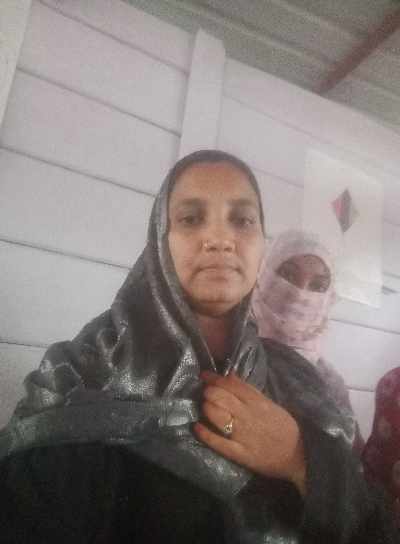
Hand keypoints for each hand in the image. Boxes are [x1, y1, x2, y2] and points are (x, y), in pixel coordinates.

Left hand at [194, 371, 305, 495]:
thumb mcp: (270, 403)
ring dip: (207, 408)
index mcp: (258, 402)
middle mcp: (248, 415)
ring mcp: (243, 434)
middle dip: (208, 392)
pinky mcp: (240, 453)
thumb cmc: (284, 427)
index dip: (215, 378)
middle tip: (206, 393)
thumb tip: (230, 376)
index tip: (204, 375)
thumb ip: (249, 390)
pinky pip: (218, 442)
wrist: (299, 454)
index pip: (231, 385)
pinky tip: (197, 427)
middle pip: (221, 397)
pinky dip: (205, 433)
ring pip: (217, 415)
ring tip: (205, 407)